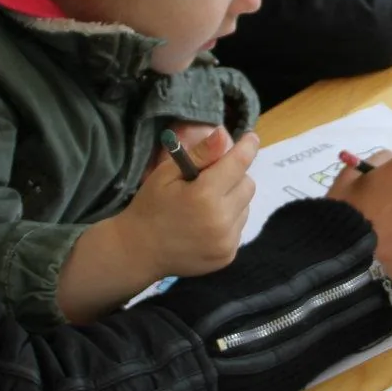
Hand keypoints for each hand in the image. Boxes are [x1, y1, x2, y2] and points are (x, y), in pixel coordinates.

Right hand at [119, 128, 258, 276]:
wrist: (140, 251)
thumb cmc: (151, 207)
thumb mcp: (166, 174)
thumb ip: (199, 155)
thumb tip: (224, 135)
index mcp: (205, 195)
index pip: (239, 163)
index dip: (248, 147)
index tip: (251, 138)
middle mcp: (221, 219)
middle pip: (248, 185)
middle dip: (235, 177)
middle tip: (213, 179)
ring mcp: (226, 241)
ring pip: (246, 207)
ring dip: (232, 200)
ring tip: (206, 204)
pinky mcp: (228, 255)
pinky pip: (239, 228)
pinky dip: (229, 221)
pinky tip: (206, 223)